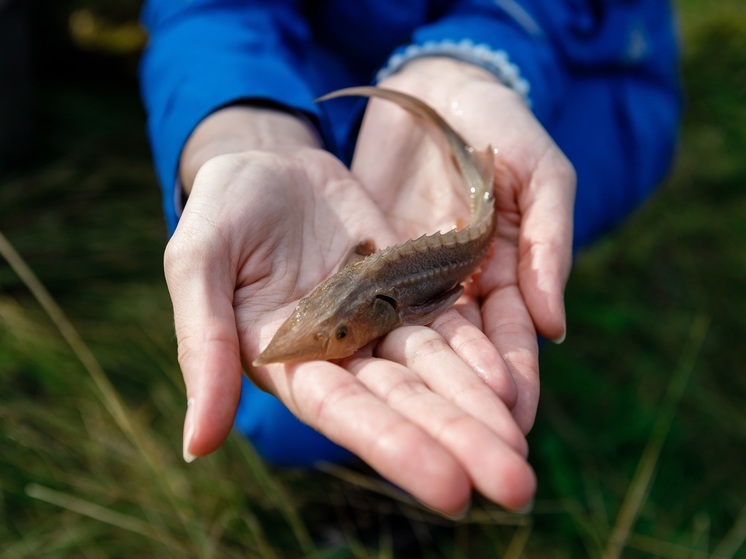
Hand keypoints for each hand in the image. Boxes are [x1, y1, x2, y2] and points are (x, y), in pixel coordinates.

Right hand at [167, 102, 538, 514]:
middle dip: (457, 441)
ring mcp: (377, 321)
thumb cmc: (222, 209)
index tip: (451, 488)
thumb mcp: (197, 263)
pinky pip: (447, 323)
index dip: (394, 446)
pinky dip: (478, 353)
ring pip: (434, 370)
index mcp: (285, 360)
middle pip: (403, 402)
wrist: (269, 162)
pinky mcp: (406, 288)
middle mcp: (338, 353)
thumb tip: (196, 448)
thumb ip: (204, 346)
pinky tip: (513, 383)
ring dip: (478, 409)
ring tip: (523, 450)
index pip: (343, 411)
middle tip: (516, 486)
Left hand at [352, 57, 574, 435]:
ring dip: (418, 400)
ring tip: (420, 446)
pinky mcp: (367, 271)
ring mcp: (409, 285)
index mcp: (507, 273)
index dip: (517, 380)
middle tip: (473, 466)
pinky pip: (366, 317)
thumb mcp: (539, 170)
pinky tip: (361, 389)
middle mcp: (457, 292)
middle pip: (459, 364)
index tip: (515, 423)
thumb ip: (548, 241)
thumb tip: (554, 327)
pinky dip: (367, 352)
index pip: (513, 343)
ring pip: (411, 353)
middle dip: (466, 412)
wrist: (427, 87)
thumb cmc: (495, 119)